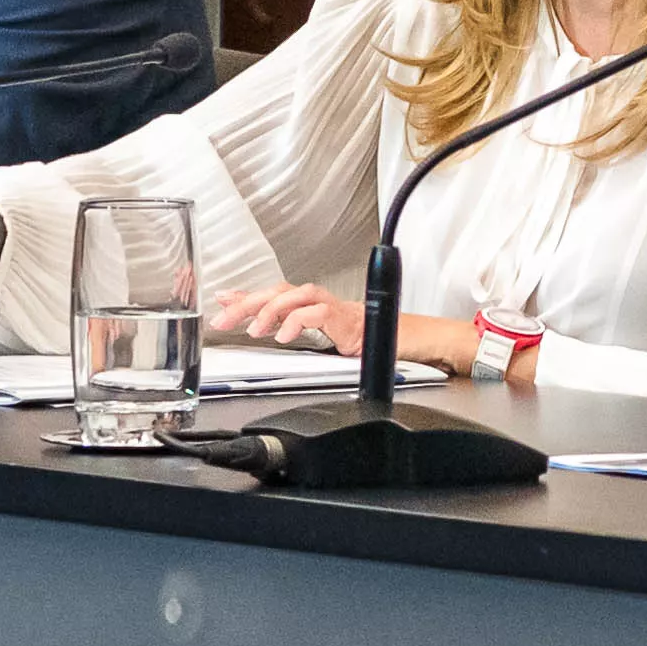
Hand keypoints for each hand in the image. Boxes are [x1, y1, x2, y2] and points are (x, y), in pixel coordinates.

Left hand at [208, 287, 485, 378]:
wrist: (424, 351)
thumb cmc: (385, 352)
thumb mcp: (336, 354)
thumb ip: (311, 349)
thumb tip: (277, 351)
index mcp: (319, 311)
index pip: (278, 296)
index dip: (249, 297)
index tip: (222, 300)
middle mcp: (327, 305)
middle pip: (281, 291)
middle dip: (249, 302)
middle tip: (223, 316)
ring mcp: (341, 310)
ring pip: (297, 295)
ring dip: (271, 310)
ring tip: (253, 328)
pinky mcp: (353, 321)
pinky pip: (321, 314)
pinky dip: (299, 322)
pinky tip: (284, 336)